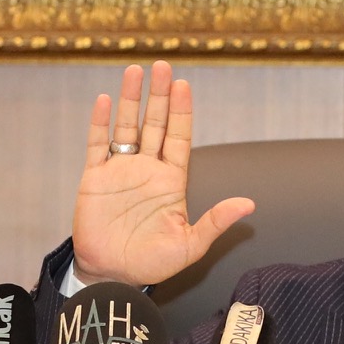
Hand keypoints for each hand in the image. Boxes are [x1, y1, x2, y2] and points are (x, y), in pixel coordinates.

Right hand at [73, 60, 253, 286]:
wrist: (112, 277)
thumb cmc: (151, 264)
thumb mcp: (190, 246)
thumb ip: (216, 222)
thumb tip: (249, 205)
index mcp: (171, 181)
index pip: (179, 137)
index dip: (182, 111)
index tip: (184, 85)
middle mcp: (147, 169)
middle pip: (155, 123)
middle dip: (160, 95)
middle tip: (163, 66)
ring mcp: (120, 171)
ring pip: (127, 126)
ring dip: (130, 99)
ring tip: (135, 71)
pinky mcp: (95, 179)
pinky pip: (97, 144)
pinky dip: (100, 122)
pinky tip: (104, 100)